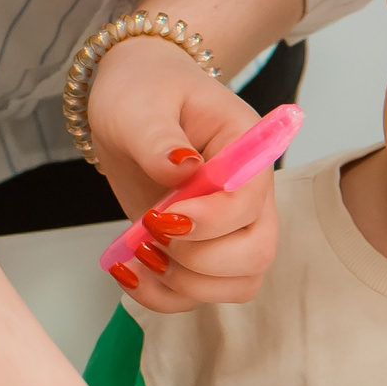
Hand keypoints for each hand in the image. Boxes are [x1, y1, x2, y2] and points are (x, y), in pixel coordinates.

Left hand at [84, 35, 276, 311]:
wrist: (134, 97)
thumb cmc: (143, 90)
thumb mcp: (140, 104)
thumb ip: (158, 138)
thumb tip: (181, 168)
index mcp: (246, 149)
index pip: (249, 202)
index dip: (209, 221)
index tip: (157, 216)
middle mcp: (248, 193)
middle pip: (257, 254)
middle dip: (200, 261)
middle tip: (150, 231)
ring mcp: (228, 226)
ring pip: (237, 284)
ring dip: (184, 284)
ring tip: (138, 252)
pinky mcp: (199, 247)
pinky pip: (199, 294)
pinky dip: (163, 296)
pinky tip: (129, 270)